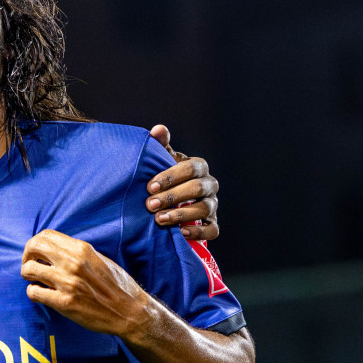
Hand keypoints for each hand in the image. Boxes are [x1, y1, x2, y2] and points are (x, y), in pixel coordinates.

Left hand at [21, 229, 153, 339]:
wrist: (129, 311)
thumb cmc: (116, 285)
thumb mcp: (98, 259)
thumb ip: (76, 252)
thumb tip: (54, 248)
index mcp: (81, 249)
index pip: (45, 235)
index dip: (35, 243)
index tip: (36, 253)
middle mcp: (72, 263)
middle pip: (33, 248)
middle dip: (27, 256)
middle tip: (30, 265)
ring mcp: (67, 283)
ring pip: (29, 270)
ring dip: (28, 275)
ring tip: (36, 281)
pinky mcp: (64, 303)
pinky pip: (34, 293)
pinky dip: (33, 292)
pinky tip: (42, 294)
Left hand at [146, 125, 218, 241]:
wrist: (172, 202)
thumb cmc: (166, 178)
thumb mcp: (163, 161)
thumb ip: (160, 146)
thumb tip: (158, 129)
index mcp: (199, 167)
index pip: (191, 168)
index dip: (172, 177)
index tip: (150, 186)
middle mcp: (209, 185)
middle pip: (197, 188)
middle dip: (172, 197)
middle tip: (150, 204)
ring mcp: (213, 205)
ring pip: (204, 209)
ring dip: (180, 215)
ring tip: (159, 220)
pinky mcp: (213, 224)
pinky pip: (212, 230)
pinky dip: (198, 232)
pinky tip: (180, 233)